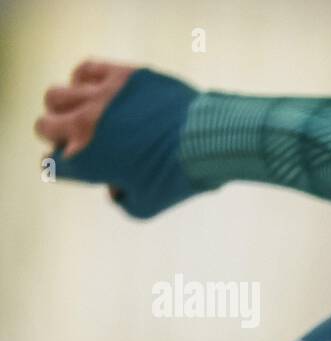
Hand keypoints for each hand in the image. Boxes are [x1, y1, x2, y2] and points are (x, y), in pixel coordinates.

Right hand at [34, 61, 205, 218]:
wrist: (208, 139)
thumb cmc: (180, 177)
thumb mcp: (148, 205)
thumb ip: (123, 199)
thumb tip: (116, 188)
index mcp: (87, 161)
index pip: (54, 165)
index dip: (68, 170)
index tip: (87, 170)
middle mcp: (86, 125)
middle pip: (45, 126)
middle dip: (56, 138)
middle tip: (77, 143)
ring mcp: (102, 97)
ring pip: (57, 95)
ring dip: (64, 108)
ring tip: (84, 115)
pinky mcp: (122, 76)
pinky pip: (86, 69)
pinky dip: (82, 80)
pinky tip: (95, 91)